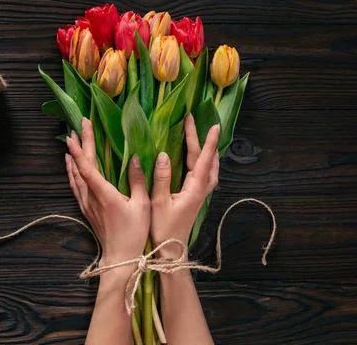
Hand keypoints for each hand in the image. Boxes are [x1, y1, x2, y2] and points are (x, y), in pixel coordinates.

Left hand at [65, 118, 149, 269]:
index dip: (81, 148)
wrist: (119, 258)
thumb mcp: (143, 206)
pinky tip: (71, 164)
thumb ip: (138, 181)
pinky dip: (72, 171)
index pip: (88, 167)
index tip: (78, 131)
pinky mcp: (86, 209)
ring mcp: (86, 204)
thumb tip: (135, 157)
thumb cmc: (134, 234)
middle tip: (77, 125)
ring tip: (72, 139)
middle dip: (79, 144)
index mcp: (105, 195)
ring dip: (73, 156)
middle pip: (80, 167)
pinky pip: (75, 185)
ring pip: (74, 175)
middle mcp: (91, 198)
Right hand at [150, 115, 219, 257]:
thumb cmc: (162, 228)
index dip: (207, 141)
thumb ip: (161, 178)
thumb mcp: (158, 202)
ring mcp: (200, 195)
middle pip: (206, 160)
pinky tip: (200, 162)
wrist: (172, 251)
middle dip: (201, 139)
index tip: (212, 124)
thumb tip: (164, 154)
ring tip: (204, 137)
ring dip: (208, 152)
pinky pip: (206, 176)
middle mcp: (201, 189)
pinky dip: (206, 163)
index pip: (203, 159)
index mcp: (194, 188)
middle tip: (193, 120)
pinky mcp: (196, 199)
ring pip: (210, 168)